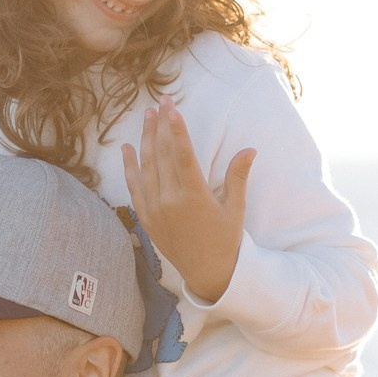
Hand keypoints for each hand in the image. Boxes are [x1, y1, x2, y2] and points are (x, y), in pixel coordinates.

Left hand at [121, 101, 250, 303]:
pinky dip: (130, 166)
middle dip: (161, 125)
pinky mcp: (146, 218)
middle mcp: (170, 201)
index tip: (171, 107)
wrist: (207, 274)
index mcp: (194, 196)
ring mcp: (155, 210)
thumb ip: (238, 177)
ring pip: (146, 166)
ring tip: (148, 116)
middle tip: (161, 101)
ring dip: (146, 139)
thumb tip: (250, 149)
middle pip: (162, 154)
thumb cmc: (226, 240)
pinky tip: (127, 148)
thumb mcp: (235, 209)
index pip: (182, 154)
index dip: (176, 128)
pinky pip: (134, 186)